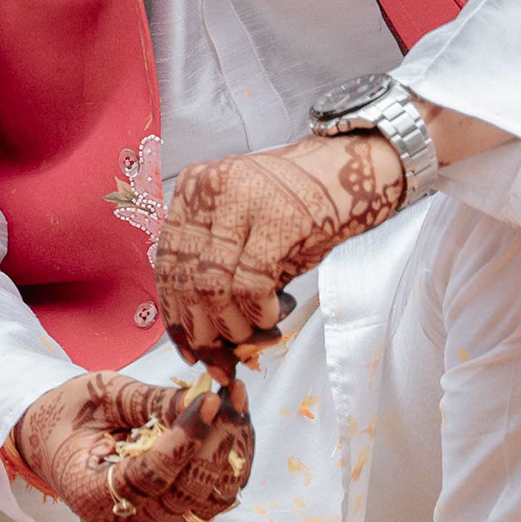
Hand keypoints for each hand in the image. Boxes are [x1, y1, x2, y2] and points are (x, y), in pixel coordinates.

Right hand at [5, 370, 252, 521]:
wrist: (56, 442)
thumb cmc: (70, 416)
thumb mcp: (100, 397)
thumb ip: (149, 402)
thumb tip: (201, 399)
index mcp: (91, 496)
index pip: (150, 475)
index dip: (184, 438)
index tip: (209, 401)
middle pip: (188, 490)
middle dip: (217, 439)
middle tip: (234, 394)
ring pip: (210, 497)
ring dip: (230, 449)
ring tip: (237, 403)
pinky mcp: (174, 518)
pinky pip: (213, 496)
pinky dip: (228, 460)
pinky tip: (232, 423)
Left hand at [154, 130, 404, 365]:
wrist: (353, 167)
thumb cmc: (298, 204)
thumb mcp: (246, 228)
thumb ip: (220, 269)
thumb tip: (207, 335)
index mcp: (195, 190)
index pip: (166, 261)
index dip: (174, 312)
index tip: (186, 345)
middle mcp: (211, 189)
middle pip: (185, 278)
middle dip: (201, 329)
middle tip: (220, 353)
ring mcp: (244, 201)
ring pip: (213, 286)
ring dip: (231, 326)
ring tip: (251, 335)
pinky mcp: (281, 218)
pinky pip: (252, 284)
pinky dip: (259, 312)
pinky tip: (272, 315)